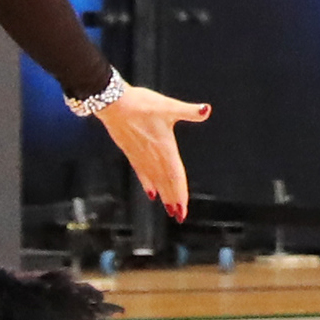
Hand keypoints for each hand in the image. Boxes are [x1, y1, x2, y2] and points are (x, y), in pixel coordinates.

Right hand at [91, 85, 211, 220]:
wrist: (113, 102)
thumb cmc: (141, 103)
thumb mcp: (168, 105)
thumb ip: (188, 111)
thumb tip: (206, 110)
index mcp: (164, 147)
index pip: (175, 175)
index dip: (180, 192)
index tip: (182, 208)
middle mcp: (153, 155)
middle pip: (165, 182)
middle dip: (173, 199)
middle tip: (179, 216)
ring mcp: (140, 155)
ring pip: (154, 180)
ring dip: (163, 195)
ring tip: (169, 209)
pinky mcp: (131, 152)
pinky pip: (141, 173)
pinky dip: (147, 184)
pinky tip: (151, 193)